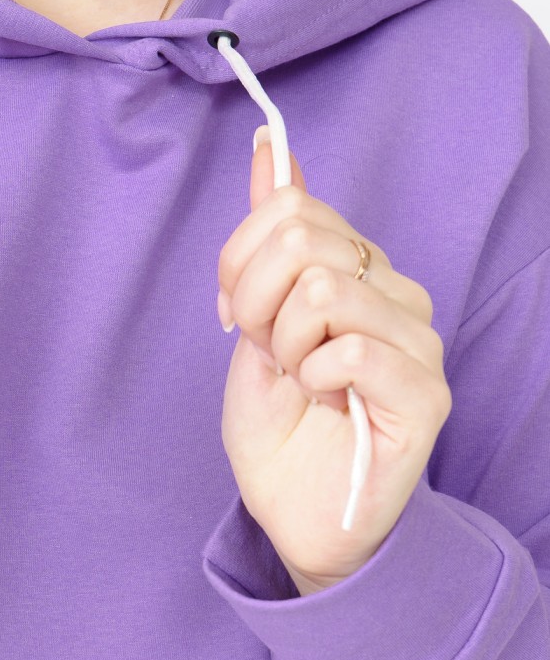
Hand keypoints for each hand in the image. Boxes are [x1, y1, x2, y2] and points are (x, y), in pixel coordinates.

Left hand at [215, 127, 452, 591]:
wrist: (293, 515)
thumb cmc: (278, 427)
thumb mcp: (252, 320)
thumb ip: (264, 238)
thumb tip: (268, 144)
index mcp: (356, 268)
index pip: (293, 208)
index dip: (241, 260)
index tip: (235, 314)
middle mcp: (396, 292)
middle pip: (305, 242)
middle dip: (256, 302)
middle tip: (268, 352)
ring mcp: (418, 340)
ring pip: (324, 291)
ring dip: (286, 346)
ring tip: (300, 381)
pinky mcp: (424, 393)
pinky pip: (352, 348)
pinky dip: (314, 377)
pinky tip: (323, 402)